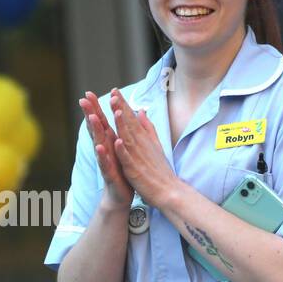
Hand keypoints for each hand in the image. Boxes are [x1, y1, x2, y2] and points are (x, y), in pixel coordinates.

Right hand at [78, 91, 132, 210]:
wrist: (120, 196)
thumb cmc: (121, 170)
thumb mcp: (121, 148)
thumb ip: (118, 132)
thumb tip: (118, 115)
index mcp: (109, 142)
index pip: (101, 122)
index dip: (95, 108)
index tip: (89, 93)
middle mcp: (104, 149)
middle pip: (96, 129)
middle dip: (90, 114)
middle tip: (83, 99)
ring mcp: (105, 161)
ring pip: (99, 143)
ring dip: (95, 130)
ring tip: (92, 118)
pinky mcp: (109, 174)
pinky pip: (105, 163)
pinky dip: (103, 155)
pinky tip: (100, 147)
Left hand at [109, 87, 178, 209]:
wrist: (168, 191)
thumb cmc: (160, 169)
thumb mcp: (154, 144)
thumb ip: (147, 127)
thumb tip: (141, 111)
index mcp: (142, 139)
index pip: (131, 118)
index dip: (123, 104)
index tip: (115, 90)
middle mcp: (140, 145)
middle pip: (129, 124)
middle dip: (121, 108)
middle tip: (113, 93)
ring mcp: (138, 156)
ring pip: (128, 137)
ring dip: (122, 124)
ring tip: (116, 111)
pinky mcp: (135, 170)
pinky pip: (128, 159)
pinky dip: (123, 150)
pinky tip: (118, 141)